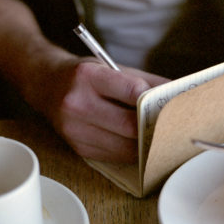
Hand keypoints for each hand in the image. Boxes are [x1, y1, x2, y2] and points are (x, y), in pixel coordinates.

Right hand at [31, 56, 168, 162]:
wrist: (46, 84)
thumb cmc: (83, 74)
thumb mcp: (111, 67)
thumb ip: (145, 80)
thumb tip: (177, 93)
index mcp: (88, 77)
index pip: (133, 92)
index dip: (154, 100)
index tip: (167, 103)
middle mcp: (77, 104)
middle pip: (131, 126)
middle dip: (152, 126)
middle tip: (167, 123)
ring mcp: (75, 129)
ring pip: (125, 147)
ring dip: (143, 143)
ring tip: (152, 132)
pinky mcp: (78, 147)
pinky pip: (115, 156)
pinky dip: (129, 150)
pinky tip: (133, 140)